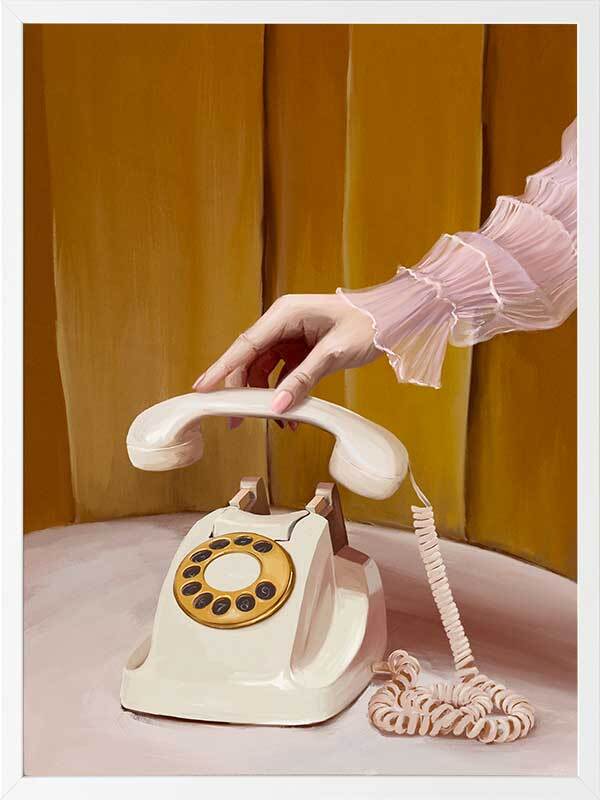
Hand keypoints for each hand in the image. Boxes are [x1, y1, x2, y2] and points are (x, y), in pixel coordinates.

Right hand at [192, 293, 379, 426]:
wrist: (394, 318)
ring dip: (267, 396)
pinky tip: (290, 415)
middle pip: (251, 360)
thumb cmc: (368, 325)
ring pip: (265, 370)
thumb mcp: (334, 354)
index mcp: (285, 313)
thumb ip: (303, 379)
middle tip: (235, 421)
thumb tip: (277, 407)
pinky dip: (285, 394)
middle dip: (243, 391)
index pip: (245, 344)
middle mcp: (283, 322)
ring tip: (275, 424)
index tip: (202, 388)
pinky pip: (284, 374)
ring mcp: (291, 335)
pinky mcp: (301, 348)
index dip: (222, 368)